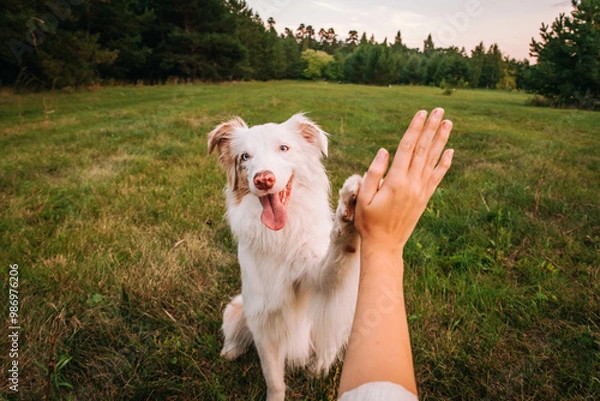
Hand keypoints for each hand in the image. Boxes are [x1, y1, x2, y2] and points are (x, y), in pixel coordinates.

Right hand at [355, 108, 453, 255]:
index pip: (407, 148)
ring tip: (448, 123)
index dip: (415, 129)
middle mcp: (412, 184)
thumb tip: (384, 151)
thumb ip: (373, 173)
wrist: (385, 245)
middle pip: (423, 150)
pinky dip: (444, 163)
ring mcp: (420, 191)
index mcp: (395, 181)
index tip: (421, 113)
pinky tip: (450, 151)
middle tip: (439, 110)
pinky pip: (437, 177)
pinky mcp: (424, 198)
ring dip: (441, 140)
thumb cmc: (368, 221)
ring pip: (432, 160)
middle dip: (431, 128)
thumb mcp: (363, 197)